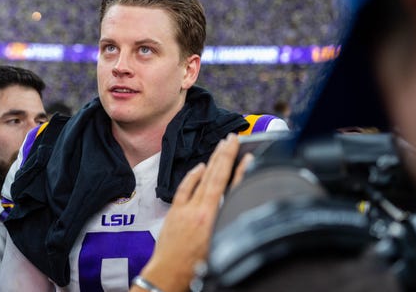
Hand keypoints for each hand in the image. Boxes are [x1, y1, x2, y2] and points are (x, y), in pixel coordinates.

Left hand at [133, 133, 253, 291]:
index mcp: (214, 219)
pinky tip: (200, 165)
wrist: (168, 277)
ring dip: (213, 159)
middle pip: (217, 176)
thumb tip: (237, 204)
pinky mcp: (175, 212)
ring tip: (222, 145)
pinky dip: (193, 175)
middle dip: (226, 155)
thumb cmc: (195, 269)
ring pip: (203, 178)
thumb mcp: (220, 246)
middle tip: (233, 138)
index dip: (241, 169)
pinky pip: (185, 188)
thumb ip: (228, 223)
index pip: (231, 187)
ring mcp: (186, 209)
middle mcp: (200, 210)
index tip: (248, 155)